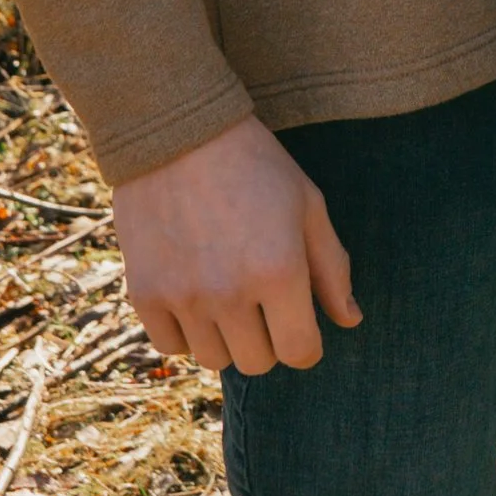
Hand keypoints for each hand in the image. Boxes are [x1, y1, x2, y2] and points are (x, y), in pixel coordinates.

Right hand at [111, 116, 360, 375]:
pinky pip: (171, 346)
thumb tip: (350, 320)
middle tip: (263, 299)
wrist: (178, 132)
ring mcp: (184, 297)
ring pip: (213, 360)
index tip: (300, 323)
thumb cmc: (255, 164)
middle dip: (268, 338)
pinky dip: (185, 330)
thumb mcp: (307, 204)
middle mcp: (230, 293)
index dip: (306, 343)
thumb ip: (332, 268)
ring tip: (227, 291)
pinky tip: (194, 293)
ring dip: (226, 336)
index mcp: (279, 270)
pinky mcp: (144, 294)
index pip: (300, 352)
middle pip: (257, 363)